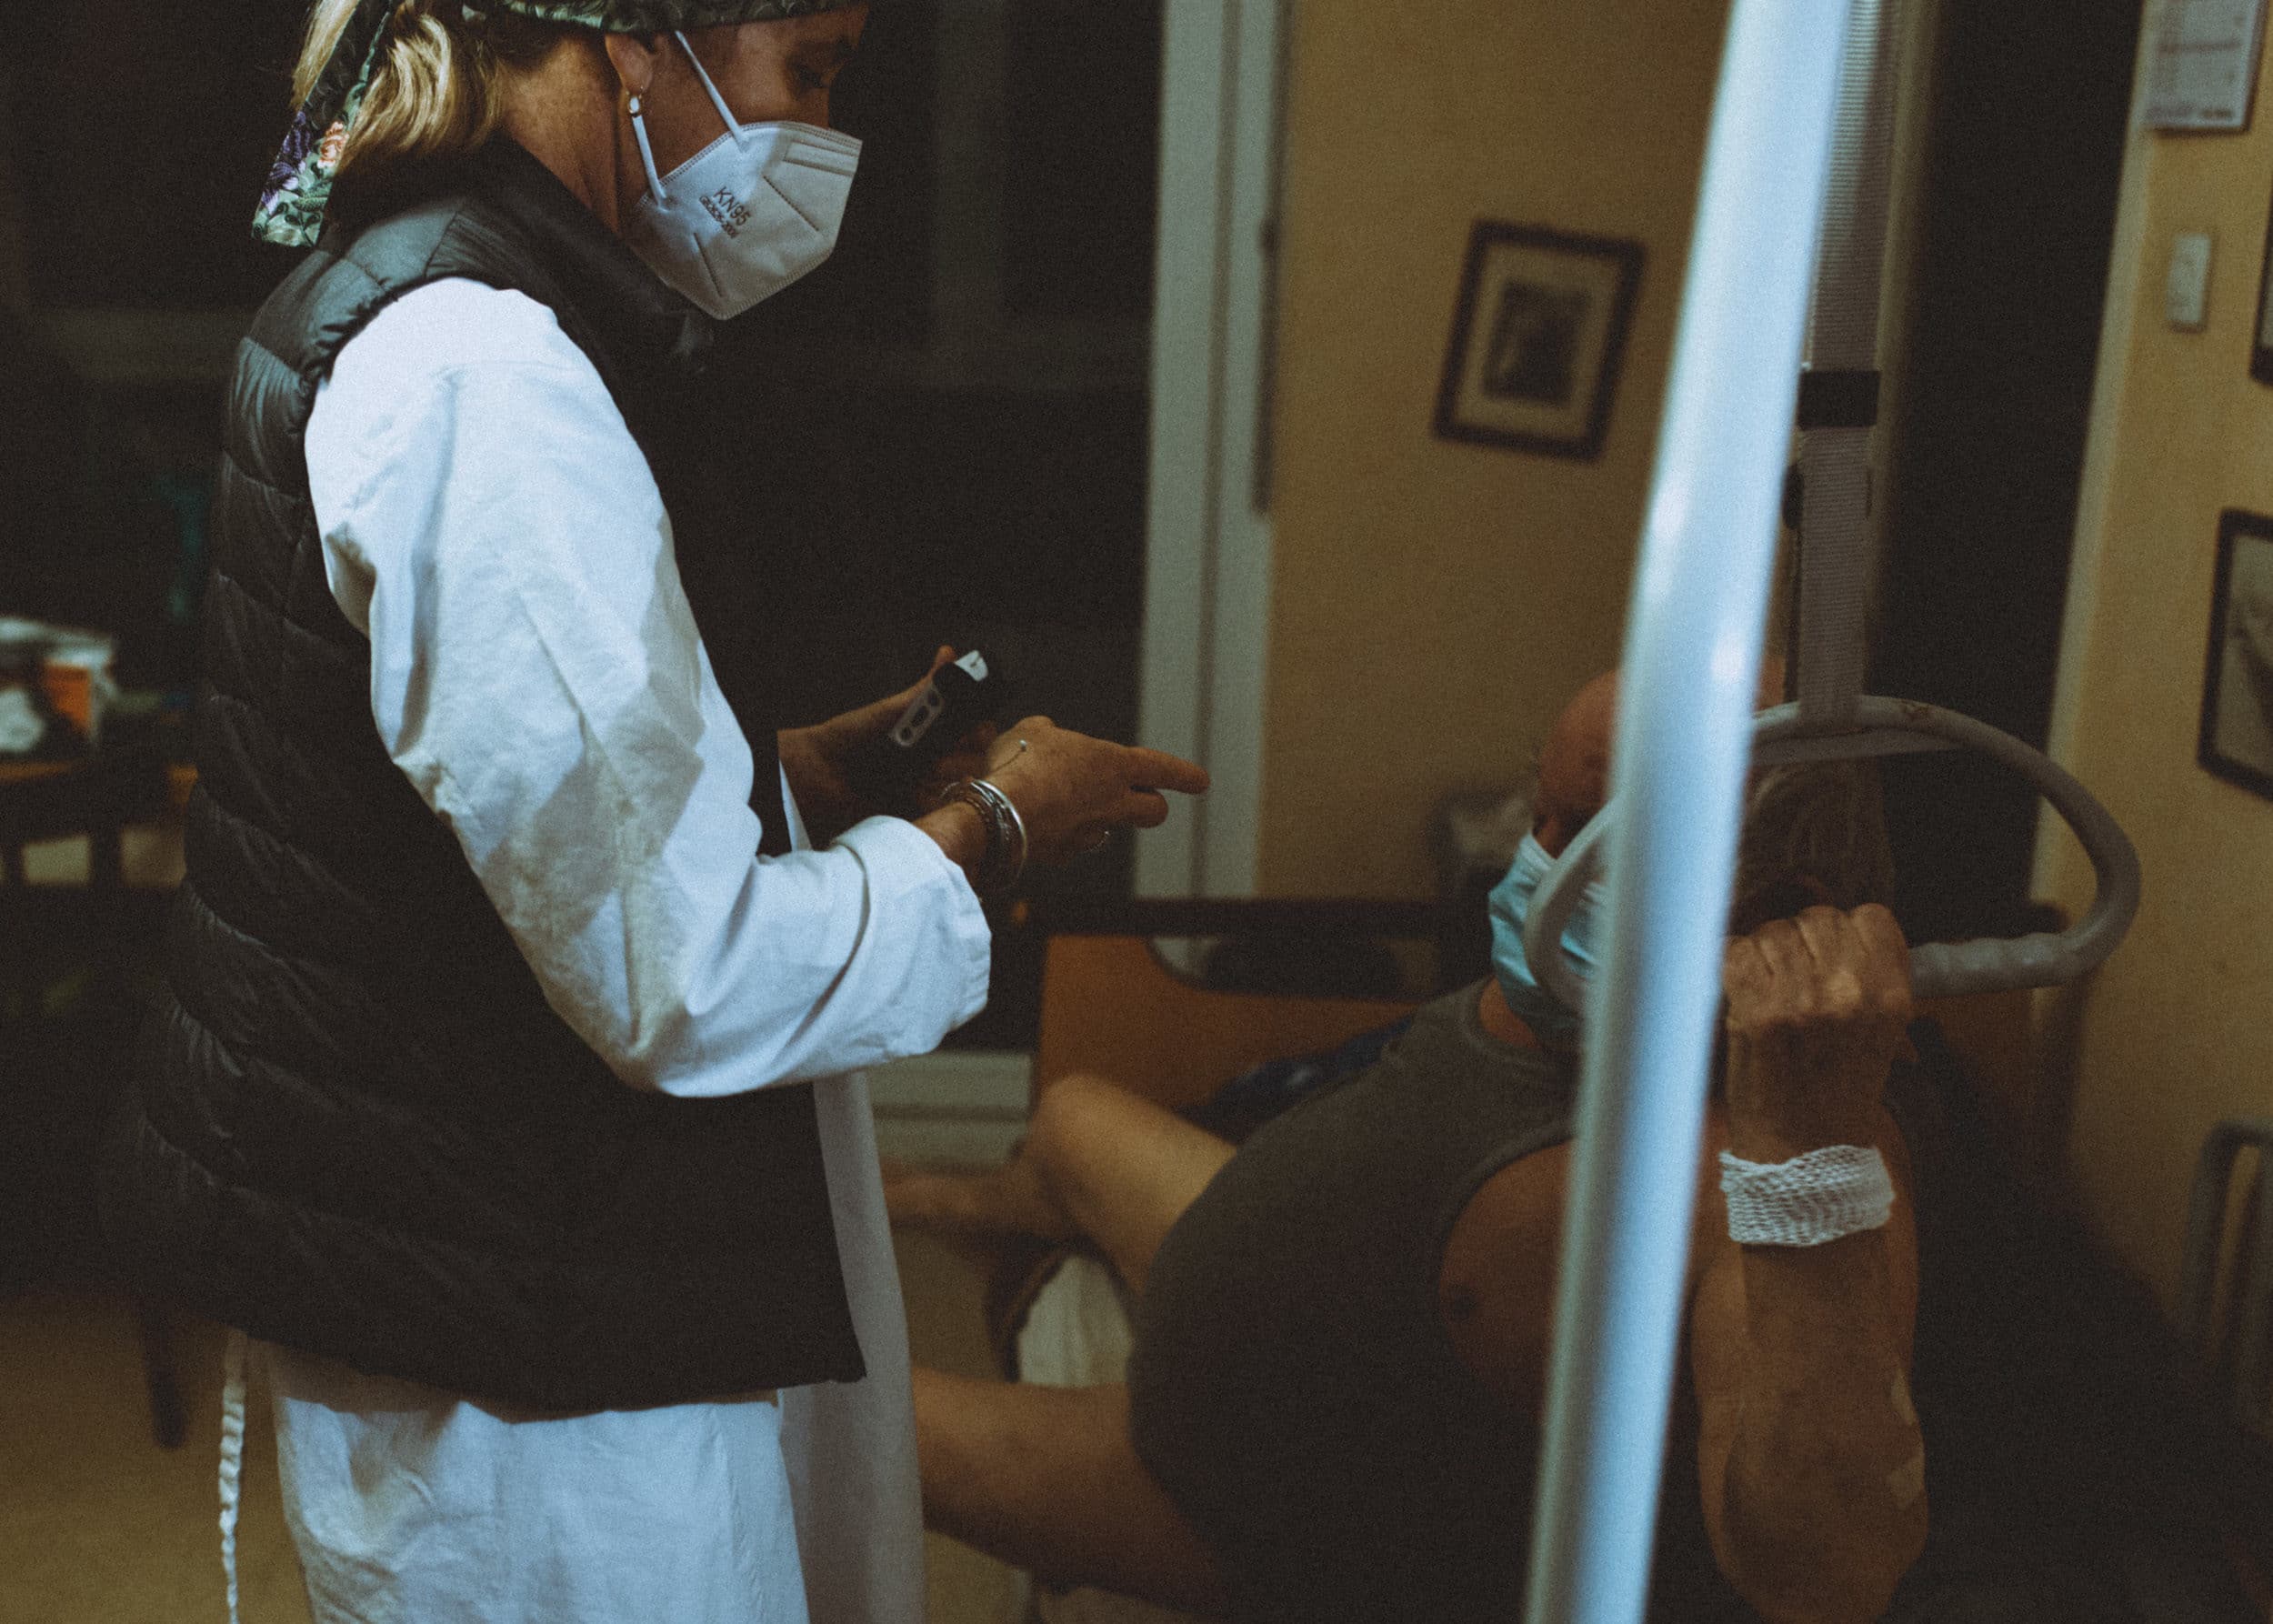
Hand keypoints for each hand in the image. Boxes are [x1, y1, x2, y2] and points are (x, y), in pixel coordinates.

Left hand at [778, 647, 998, 836]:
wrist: (821, 774)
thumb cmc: (854, 737)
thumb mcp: (893, 709)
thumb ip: (928, 686)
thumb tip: (949, 652)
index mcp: (937, 732)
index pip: (979, 731)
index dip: (979, 731)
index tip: (970, 731)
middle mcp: (939, 759)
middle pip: (977, 760)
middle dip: (958, 757)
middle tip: (933, 756)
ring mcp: (931, 787)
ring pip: (963, 786)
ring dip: (943, 779)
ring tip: (918, 773)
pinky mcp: (919, 811)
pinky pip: (942, 809)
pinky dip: (931, 800)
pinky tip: (912, 792)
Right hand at [980, 717, 1208, 865]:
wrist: (996, 813)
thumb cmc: (1017, 765)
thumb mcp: (1032, 731)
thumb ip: (1050, 733)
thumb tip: (1046, 735)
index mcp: (1112, 764)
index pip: (1162, 769)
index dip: (1184, 775)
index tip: (1200, 781)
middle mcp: (1111, 802)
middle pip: (1155, 812)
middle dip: (1152, 804)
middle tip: (1141, 797)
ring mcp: (1090, 832)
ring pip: (1109, 829)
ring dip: (1097, 818)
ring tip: (1066, 803)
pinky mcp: (1066, 854)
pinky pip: (1073, 843)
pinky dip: (1062, 834)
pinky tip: (1037, 821)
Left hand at [1720, 904, 1912, 1159]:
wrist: (1805, 1152)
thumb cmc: (1836, 1088)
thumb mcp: (1876, 1029)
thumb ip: (1860, 966)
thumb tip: (1811, 889)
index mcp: (1891, 995)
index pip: (1869, 916)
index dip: (1843, 932)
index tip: (1828, 959)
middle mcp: (1852, 992)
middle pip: (1817, 918)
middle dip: (1799, 943)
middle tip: (1791, 985)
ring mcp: (1803, 1001)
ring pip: (1773, 931)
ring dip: (1763, 956)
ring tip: (1769, 997)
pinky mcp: (1757, 1012)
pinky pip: (1736, 952)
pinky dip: (1731, 967)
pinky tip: (1742, 996)